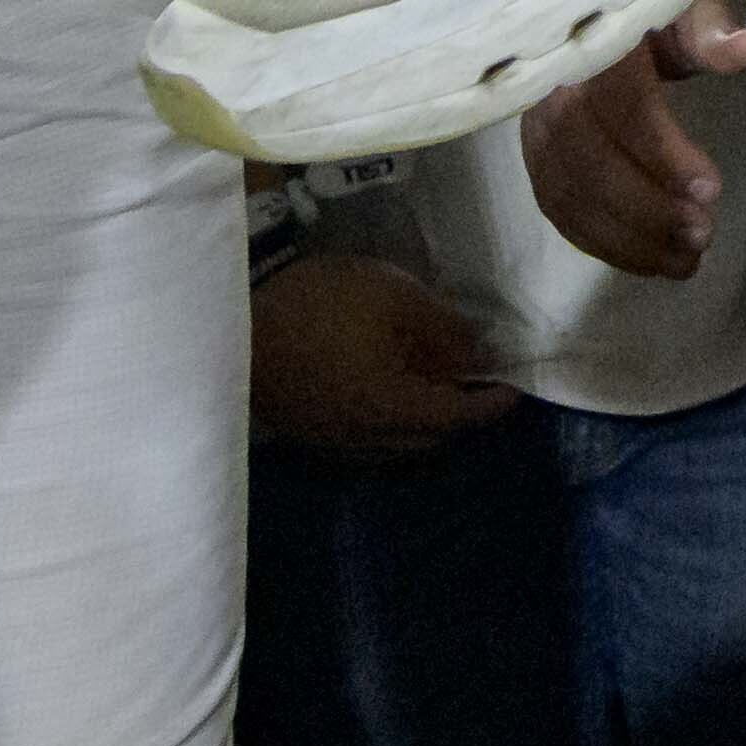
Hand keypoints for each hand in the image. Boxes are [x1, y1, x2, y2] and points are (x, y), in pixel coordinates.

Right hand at [251, 248, 516, 455]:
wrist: (232, 329)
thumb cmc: (322, 308)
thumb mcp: (398, 300)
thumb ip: (446, 333)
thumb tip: (476, 358)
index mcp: (395, 411)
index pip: (459, 419)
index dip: (491, 404)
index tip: (513, 389)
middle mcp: (366, 441)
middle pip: (429, 439)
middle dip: (459, 416)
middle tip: (475, 384)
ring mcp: (331, 442)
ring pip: (395, 445)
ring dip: (422, 422)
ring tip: (433, 387)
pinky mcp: (306, 434)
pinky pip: (364, 441)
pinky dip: (388, 423)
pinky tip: (385, 393)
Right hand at [523, 0, 745, 281]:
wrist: (596, 9)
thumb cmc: (650, 6)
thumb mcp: (682, 1)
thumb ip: (710, 27)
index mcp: (591, 42)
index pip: (620, 104)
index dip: (662, 153)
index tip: (712, 191)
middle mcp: (549, 87)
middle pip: (585, 160)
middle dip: (644, 208)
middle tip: (702, 237)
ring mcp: (532, 124)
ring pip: (565, 193)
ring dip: (625, 238)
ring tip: (685, 262)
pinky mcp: (532, 154)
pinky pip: (556, 207)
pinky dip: (598, 241)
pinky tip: (646, 258)